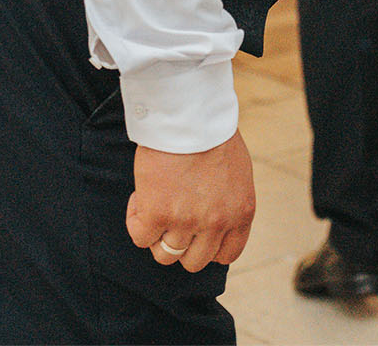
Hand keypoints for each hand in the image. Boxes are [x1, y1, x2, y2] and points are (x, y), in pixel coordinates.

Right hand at [127, 133, 256, 271]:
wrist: (190, 116)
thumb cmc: (212, 135)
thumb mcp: (236, 173)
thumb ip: (228, 201)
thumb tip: (211, 218)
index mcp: (241, 213)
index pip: (227, 254)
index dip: (208, 248)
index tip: (196, 234)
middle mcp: (216, 223)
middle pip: (193, 261)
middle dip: (181, 244)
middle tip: (171, 219)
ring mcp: (186, 222)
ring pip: (165, 254)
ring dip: (157, 232)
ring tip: (156, 202)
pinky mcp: (157, 214)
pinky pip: (140, 237)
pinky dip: (136, 220)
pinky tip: (140, 197)